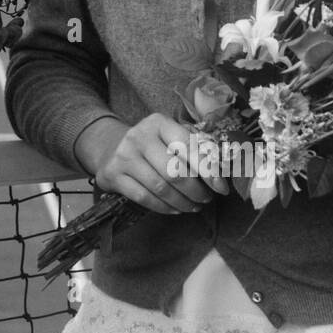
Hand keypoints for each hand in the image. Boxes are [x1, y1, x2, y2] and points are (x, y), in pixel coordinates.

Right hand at [76, 113, 227, 214]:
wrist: (109, 147)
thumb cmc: (151, 145)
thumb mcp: (169, 137)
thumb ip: (194, 149)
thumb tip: (223, 174)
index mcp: (158, 122)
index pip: (189, 147)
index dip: (208, 170)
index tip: (222, 189)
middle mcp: (139, 136)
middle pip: (174, 171)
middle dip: (196, 190)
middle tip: (207, 199)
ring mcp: (124, 156)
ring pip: (160, 187)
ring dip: (182, 202)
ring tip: (194, 206)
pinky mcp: (113, 175)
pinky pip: (144, 197)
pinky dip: (164, 207)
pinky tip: (175, 209)